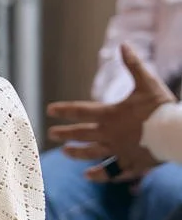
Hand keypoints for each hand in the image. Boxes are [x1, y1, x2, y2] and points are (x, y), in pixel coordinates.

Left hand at [47, 44, 173, 178]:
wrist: (176, 134)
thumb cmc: (162, 107)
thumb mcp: (148, 82)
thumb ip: (134, 65)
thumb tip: (124, 44)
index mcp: (111, 114)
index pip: (81, 111)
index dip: (64, 110)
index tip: (50, 110)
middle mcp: (110, 134)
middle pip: (82, 134)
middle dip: (65, 133)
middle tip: (51, 134)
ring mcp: (119, 150)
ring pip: (92, 153)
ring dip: (77, 153)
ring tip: (65, 152)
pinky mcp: (130, 163)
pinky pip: (111, 171)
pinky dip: (99, 174)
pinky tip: (88, 175)